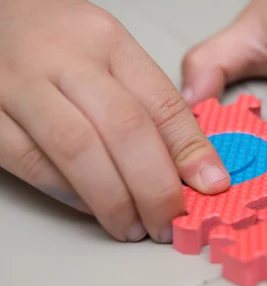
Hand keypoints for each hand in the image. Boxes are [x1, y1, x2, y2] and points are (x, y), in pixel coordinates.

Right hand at [0, 0, 230, 242]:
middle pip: (124, 129)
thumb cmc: (57, 42)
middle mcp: (63, 60)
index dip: (191, 152)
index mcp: (107, 42)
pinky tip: (93, 209)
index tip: (211, 186)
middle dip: (155, 187)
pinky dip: (70, 195)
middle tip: (169, 221)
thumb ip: (149, 103)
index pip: (161, 102)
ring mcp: (17, 86)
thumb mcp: (112, 54)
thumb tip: (192, 166)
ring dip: (114, 201)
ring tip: (134, 227)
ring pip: (76, 151)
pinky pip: (32, 164)